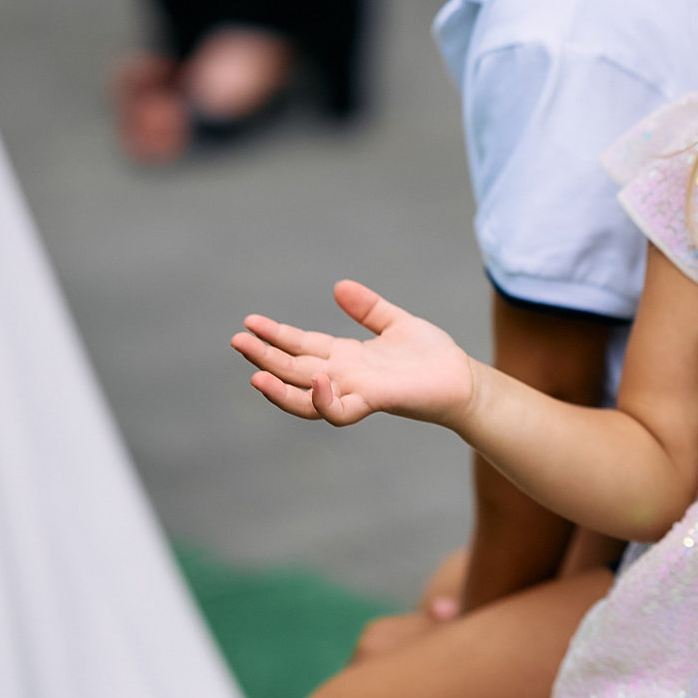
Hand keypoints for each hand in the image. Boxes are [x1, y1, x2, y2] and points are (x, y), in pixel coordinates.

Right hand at [232, 279, 477, 427]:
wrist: (461, 380)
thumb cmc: (431, 357)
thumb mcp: (395, 323)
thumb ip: (368, 308)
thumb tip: (339, 286)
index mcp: (346, 357)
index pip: (301, 346)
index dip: (275, 336)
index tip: (250, 322)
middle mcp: (344, 376)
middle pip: (294, 368)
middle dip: (264, 356)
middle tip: (236, 341)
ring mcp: (356, 391)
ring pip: (304, 397)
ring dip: (279, 387)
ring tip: (255, 374)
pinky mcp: (375, 401)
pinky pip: (339, 410)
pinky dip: (323, 399)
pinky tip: (316, 378)